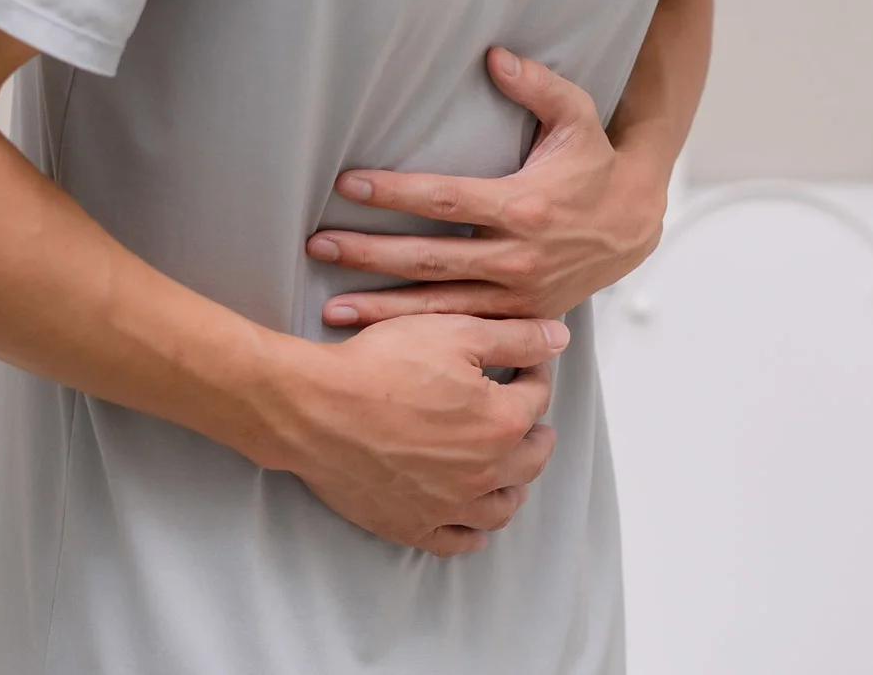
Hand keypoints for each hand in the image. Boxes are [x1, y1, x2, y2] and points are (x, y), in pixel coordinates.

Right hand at [259, 314, 566, 555]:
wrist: (313, 408)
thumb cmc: (379, 365)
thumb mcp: (453, 332)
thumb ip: (515, 338)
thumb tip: (560, 337)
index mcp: (501, 423)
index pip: (539, 398)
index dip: (534, 375)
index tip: (522, 366)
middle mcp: (485, 472)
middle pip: (533, 456)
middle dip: (533, 430)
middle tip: (519, 413)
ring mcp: (450, 506)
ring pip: (504, 505)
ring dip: (513, 481)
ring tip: (503, 461)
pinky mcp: (413, 526)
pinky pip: (460, 541)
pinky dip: (474, 529)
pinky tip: (472, 512)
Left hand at [307, 47, 668, 325]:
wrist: (635, 222)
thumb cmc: (595, 164)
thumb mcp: (577, 116)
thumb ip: (537, 85)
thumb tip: (494, 55)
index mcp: (524, 206)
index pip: (445, 200)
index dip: (395, 192)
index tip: (349, 184)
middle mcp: (519, 256)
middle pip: (428, 257)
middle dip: (368, 253)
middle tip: (317, 245)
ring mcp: (519, 294)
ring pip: (439, 306)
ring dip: (382, 308)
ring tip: (329, 308)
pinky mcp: (522, 316)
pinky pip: (464, 329)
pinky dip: (422, 334)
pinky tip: (382, 337)